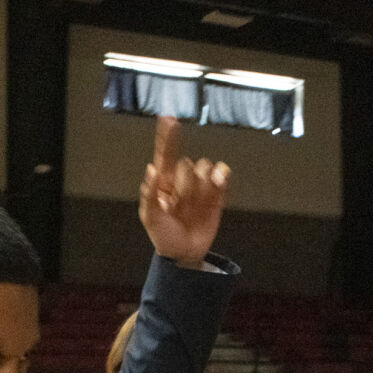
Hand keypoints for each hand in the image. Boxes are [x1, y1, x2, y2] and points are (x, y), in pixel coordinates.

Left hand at [138, 116, 229, 266]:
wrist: (185, 253)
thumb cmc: (164, 236)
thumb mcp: (150, 218)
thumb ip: (150, 195)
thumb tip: (151, 170)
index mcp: (163, 182)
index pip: (165, 154)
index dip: (167, 136)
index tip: (168, 118)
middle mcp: (182, 180)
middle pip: (188, 164)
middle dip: (185, 185)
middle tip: (181, 206)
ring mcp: (201, 186)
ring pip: (204, 168)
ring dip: (201, 185)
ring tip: (195, 205)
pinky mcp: (217, 193)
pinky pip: (222, 174)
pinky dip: (221, 175)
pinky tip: (218, 183)